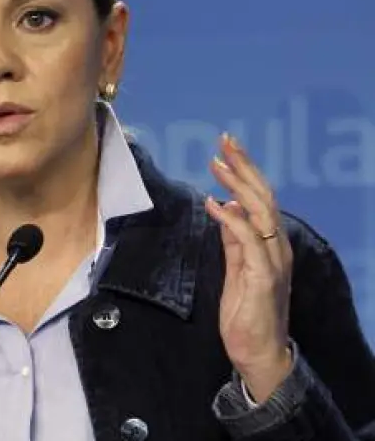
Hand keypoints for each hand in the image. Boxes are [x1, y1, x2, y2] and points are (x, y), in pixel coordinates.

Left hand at [205, 133, 293, 402]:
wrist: (258, 350)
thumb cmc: (246, 311)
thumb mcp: (236, 268)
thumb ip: (233, 239)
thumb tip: (227, 206)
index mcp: (270, 244)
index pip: (260, 199)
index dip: (245, 172)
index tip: (226, 151)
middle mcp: (276, 247)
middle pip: (263, 197)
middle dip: (244, 167)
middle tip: (225, 141)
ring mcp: (272, 261)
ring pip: (260, 211)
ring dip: (238, 184)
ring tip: (218, 163)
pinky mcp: (262, 276)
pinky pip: (247, 239)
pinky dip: (231, 218)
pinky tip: (215, 204)